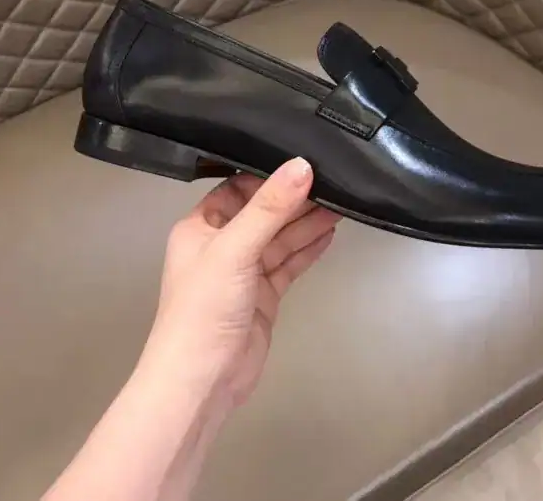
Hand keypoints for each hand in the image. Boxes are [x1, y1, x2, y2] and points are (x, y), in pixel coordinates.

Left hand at [142, 157, 339, 407]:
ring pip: (280, 239)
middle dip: (295, 200)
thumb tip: (302, 165)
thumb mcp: (235, 249)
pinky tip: (328, 234)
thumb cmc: (205, 308)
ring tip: (341, 204)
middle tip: (333, 182)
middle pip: (264, 213)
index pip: (236, 188)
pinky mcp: (263, 295)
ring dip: (307, 223)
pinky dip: (307, 250)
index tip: (302, 162)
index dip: (268, 176)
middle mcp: (221, 245)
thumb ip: (270, 208)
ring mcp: (244, 272)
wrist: (203, 380)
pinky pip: (288, 264)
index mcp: (200, 227)